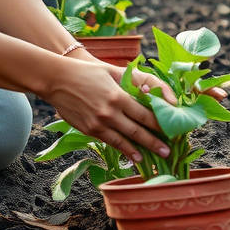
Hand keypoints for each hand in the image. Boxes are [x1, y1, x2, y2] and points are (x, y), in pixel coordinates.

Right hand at [47, 59, 176, 162]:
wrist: (57, 80)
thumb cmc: (89, 72)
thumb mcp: (114, 71)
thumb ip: (135, 80)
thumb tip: (153, 91)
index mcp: (118, 96)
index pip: (145, 114)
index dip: (160, 123)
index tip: (172, 129)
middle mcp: (110, 113)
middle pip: (138, 131)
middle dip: (155, 142)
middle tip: (169, 151)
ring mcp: (98, 124)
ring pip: (125, 141)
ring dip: (142, 151)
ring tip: (155, 158)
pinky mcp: (89, 131)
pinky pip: (111, 143)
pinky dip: (124, 151)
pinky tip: (134, 156)